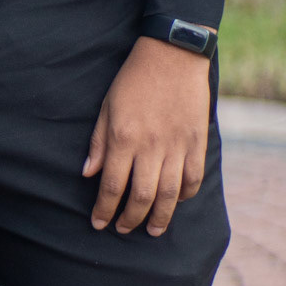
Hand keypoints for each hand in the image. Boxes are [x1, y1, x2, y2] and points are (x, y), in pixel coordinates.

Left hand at [83, 36, 211, 236]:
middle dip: (130, 219)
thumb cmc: (133, 79)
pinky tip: (177, 201)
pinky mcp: (197, 141)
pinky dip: (186, 194)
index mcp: (124, 138)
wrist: (172, 54)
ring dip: (161, 217)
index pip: (112, 186)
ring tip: (153, 230)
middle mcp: (150, 147)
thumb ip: (98, 142)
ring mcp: (177, 146)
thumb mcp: (107, 107)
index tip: (99, 224)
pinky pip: (194, 177)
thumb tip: (88, 173)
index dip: (104, 210)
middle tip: (124, 229)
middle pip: (142, 197)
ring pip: (170, 194)